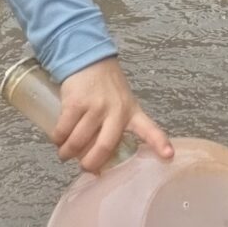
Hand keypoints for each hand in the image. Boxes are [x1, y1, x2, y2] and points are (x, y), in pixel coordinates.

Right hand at [51, 56, 173, 174]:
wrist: (89, 59)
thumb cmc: (106, 88)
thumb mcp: (120, 105)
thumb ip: (113, 131)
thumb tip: (96, 167)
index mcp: (131, 112)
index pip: (149, 129)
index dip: (159, 144)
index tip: (169, 156)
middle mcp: (116, 110)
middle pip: (105, 146)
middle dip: (91, 163)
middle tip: (84, 167)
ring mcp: (95, 106)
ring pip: (79, 141)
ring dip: (68, 152)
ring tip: (65, 153)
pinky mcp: (76, 103)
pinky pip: (63, 130)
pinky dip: (58, 139)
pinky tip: (59, 139)